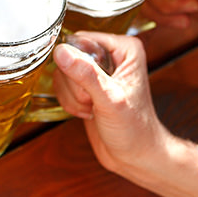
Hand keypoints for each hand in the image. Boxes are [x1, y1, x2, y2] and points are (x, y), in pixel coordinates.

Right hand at [52, 32, 169, 173]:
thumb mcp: (110, 100)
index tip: (92, 87)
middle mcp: (111, 54)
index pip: (80, 40)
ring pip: (62, 72)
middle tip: (94, 101)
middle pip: (69, 56)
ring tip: (92, 107)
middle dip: (75, 85)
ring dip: (72, 96)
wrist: (136, 156)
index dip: (78, 65)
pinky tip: (88, 111)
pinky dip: (69, 102)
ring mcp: (98, 69)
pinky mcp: (87, 85)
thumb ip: (86, 75)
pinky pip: (62, 84)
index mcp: (123, 47)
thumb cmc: (136, 130)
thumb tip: (61, 52)